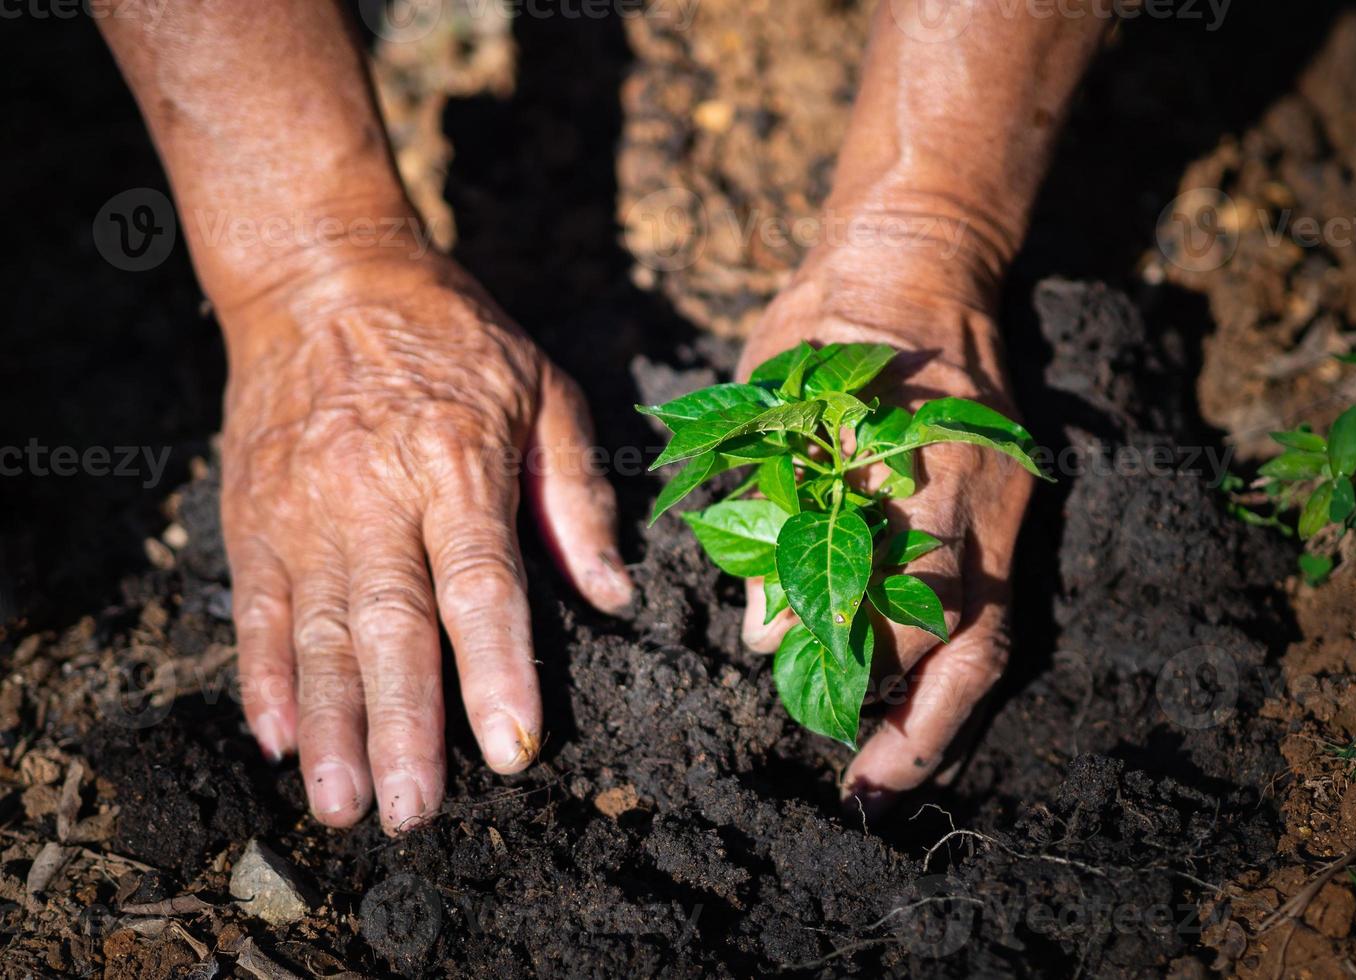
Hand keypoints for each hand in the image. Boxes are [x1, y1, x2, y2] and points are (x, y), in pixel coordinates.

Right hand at [218, 255, 632, 833]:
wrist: (322, 275)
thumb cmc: (454, 335)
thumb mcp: (544, 388)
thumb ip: (577, 496)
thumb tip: (614, 597)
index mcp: (457, 464)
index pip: (481, 586)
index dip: (497, 672)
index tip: (511, 750)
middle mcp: (374, 495)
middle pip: (391, 626)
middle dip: (402, 725)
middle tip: (410, 814)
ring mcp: (304, 508)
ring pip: (315, 631)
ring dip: (328, 724)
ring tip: (339, 804)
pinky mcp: (252, 512)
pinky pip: (254, 605)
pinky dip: (261, 675)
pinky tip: (276, 737)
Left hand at [736, 240, 1032, 813]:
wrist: (920, 266)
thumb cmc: (830, 330)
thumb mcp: (778, 405)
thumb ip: (771, 515)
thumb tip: (769, 636)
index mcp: (910, 465)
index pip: (882, 589)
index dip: (834, 647)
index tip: (782, 674)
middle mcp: (974, 500)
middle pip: (955, 640)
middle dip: (907, 727)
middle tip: (859, 791)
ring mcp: (1005, 510)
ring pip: (989, 643)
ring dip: (943, 722)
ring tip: (891, 780)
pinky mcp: (1014, 515)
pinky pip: (999, 616)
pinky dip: (962, 678)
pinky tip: (923, 719)